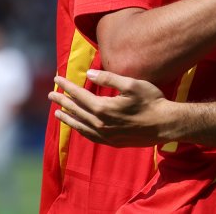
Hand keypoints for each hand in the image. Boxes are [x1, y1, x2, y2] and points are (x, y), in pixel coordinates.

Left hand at [49, 70, 171, 146]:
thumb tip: (90, 74)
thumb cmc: (151, 101)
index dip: (67, 86)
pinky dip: (80, 130)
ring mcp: (105, 134)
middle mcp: (100, 123)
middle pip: (76, 110)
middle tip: (50, 94)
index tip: (57, 79)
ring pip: (80, 125)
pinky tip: (77, 127)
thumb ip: (109, 79)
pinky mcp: (112, 141)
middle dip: (63, 101)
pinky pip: (89, 136)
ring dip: (68, 117)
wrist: (165, 124)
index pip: (79, 95)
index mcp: (103, 108)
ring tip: (58, 112)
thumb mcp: (132, 84)